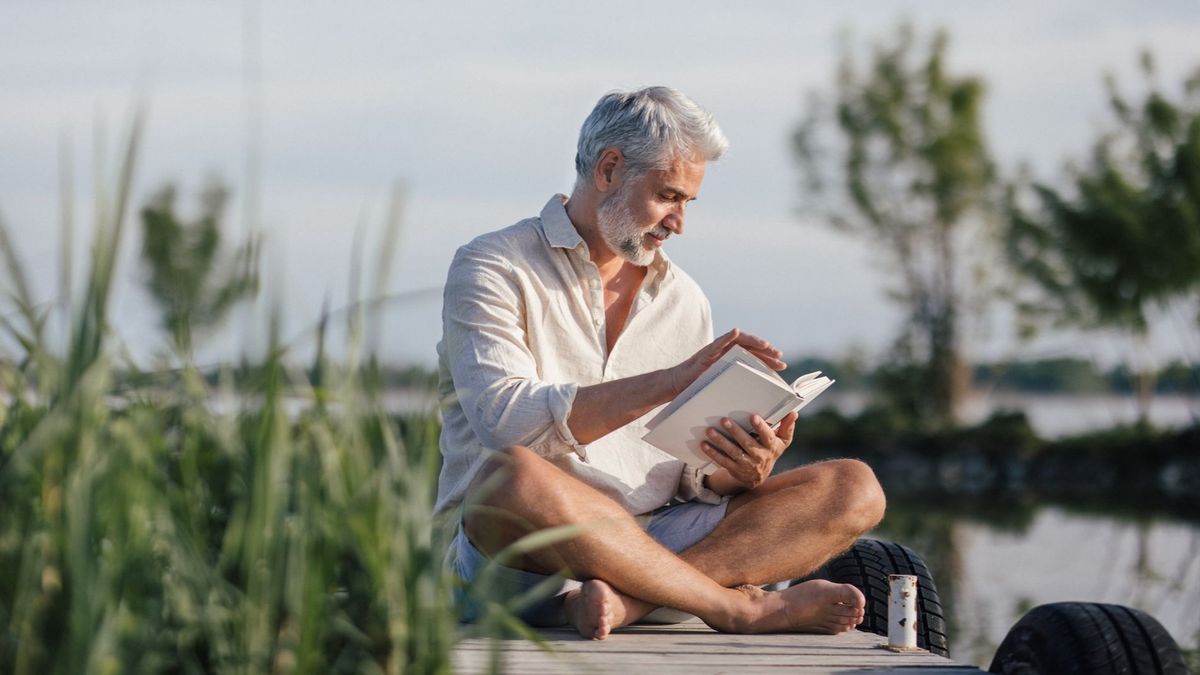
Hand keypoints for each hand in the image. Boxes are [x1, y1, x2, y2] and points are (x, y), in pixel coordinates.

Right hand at [666, 329, 784, 395]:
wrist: (675, 386)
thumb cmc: (696, 388)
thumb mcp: (719, 388)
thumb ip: (733, 386)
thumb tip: (752, 396)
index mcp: (729, 361)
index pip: (752, 356)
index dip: (767, 359)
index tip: (781, 365)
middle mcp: (724, 353)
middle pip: (749, 347)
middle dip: (765, 351)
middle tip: (780, 357)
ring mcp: (714, 351)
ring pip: (737, 341)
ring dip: (753, 341)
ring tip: (766, 345)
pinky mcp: (704, 354)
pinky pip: (717, 343)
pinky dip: (727, 337)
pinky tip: (736, 333)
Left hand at [700, 411, 797, 489]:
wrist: (758, 477)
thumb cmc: (770, 451)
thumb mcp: (781, 442)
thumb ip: (787, 427)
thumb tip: (794, 413)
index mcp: (771, 447)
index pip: (767, 436)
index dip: (761, 427)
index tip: (753, 417)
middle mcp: (760, 456)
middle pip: (747, 443)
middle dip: (735, 431)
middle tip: (724, 420)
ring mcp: (746, 464)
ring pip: (733, 452)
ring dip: (720, 441)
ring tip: (710, 431)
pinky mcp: (734, 469)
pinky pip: (722, 461)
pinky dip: (713, 453)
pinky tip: (704, 444)